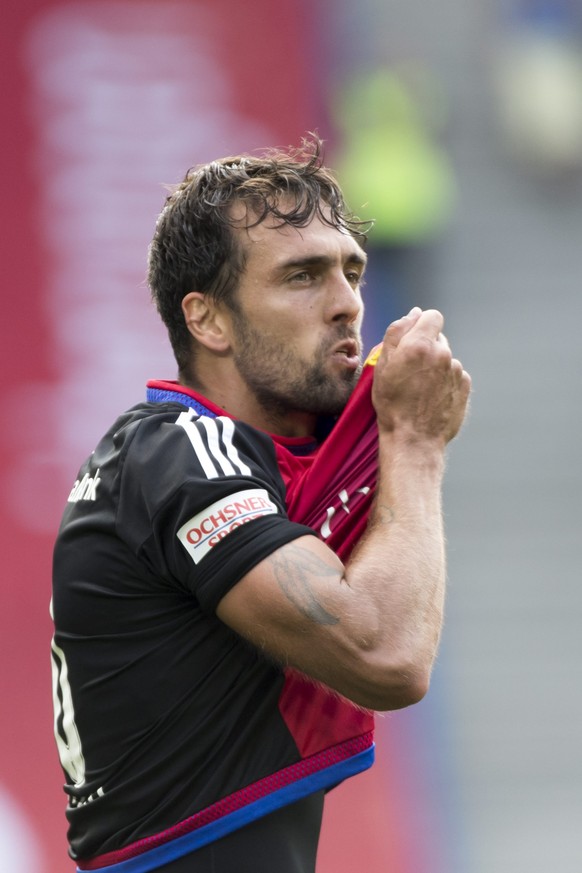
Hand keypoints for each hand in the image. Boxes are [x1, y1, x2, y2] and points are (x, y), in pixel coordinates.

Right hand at [372, 308, 470, 443]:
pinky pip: (454, 375)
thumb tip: (414, 313)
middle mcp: (443, 353)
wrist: (413, 438)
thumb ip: (397, 333)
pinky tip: (431, 397)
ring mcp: (456, 371)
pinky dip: (444, 381)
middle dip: (426, 347)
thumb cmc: (392, 404)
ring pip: (445, 358)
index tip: (413, 338)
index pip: (432, 316)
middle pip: (438, 338)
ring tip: (419, 388)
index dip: (422, 324)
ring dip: (434, 366)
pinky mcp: (464, 386)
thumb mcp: (382, 366)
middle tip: (410, 371)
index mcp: (421, 344)